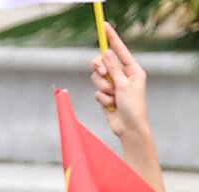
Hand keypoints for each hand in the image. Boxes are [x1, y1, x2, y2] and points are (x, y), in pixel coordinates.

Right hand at [92, 25, 147, 140]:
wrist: (129, 127)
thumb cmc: (133, 107)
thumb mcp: (124, 85)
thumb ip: (113, 69)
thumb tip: (106, 53)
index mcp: (132, 69)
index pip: (120, 50)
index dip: (112, 38)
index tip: (104, 26)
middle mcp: (122, 75)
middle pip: (103, 63)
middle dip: (101, 69)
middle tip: (103, 73)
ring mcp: (113, 85)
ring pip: (97, 78)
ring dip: (103, 88)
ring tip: (112, 97)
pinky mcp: (105, 96)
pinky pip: (96, 92)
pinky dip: (102, 99)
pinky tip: (111, 105)